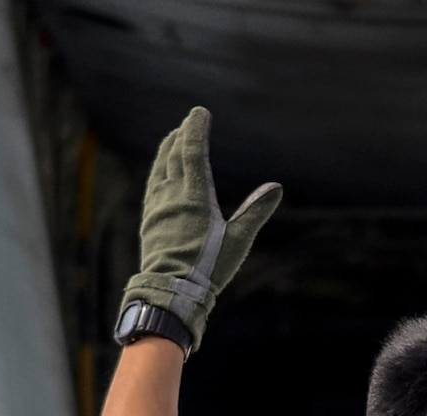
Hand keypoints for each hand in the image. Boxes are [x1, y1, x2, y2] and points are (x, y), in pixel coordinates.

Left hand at [121, 107, 281, 353]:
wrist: (173, 291)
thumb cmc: (209, 268)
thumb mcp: (239, 240)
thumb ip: (256, 211)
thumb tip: (276, 187)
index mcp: (194, 196)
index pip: (191, 151)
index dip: (195, 129)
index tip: (200, 112)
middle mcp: (172, 196)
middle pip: (173, 155)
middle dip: (182, 135)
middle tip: (190, 122)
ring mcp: (158, 208)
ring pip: (160, 169)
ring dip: (167, 149)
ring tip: (173, 139)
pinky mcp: (150, 221)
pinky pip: (153, 186)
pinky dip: (159, 170)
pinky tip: (161, 173)